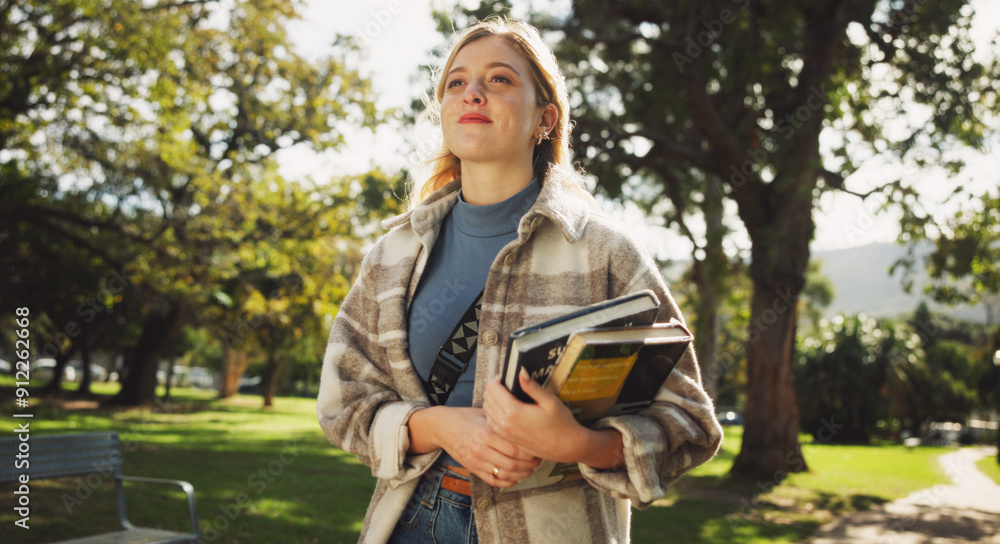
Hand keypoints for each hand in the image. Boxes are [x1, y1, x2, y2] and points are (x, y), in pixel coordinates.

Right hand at [407, 406, 539, 487]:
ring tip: (530, 469)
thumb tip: (525, 419)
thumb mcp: (484, 413)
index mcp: (486, 433)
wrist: (442, 427)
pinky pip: (493, 481)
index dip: (530, 452)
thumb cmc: (466, 417)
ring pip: (505, 475)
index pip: (515, 448)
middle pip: (513, 464)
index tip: (538, 448)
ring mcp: (477, 462)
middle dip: (530, 465)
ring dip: (522, 475)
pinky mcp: (473, 469)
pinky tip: (516, 477)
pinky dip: (507, 482)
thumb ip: (502, 420)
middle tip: (538, 460)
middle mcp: (481, 450)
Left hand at [483, 370, 626, 468]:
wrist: (566, 447)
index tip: (509, 377)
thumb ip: (532, 387)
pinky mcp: (507, 438)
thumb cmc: (561, 424)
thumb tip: (520, 371)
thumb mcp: (550, 401)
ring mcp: (504, 433)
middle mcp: (505, 423)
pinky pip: (491, 421)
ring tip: (508, 395)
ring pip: (487, 409)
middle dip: (495, 387)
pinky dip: (495, 411)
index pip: (492, 388)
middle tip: (509, 384)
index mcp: (513, 412)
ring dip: (494, 399)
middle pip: (487, 398)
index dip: (498, 378)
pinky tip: (507, 409)